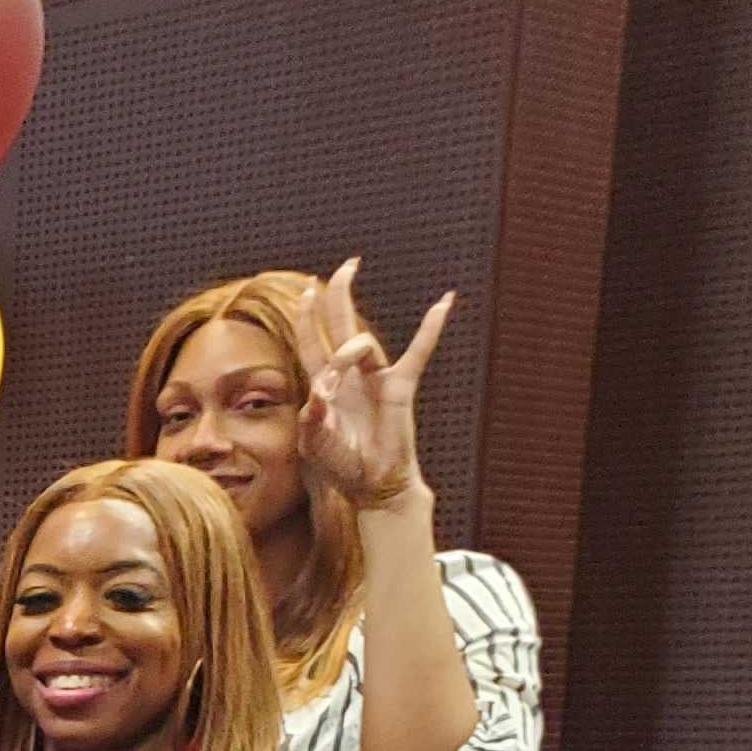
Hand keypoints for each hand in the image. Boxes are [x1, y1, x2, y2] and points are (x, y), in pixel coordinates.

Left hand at [286, 258, 453, 513]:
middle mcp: (350, 376)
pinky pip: (418, 352)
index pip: (313, 342)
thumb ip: (312, 420)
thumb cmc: (342, 466)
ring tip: (345, 364)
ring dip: (351, 348)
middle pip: (341, 325)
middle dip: (339, 294)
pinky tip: (444, 301)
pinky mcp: (401, 387)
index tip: (306, 290)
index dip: (308, 317)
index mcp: (324, 385)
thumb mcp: (315, 445)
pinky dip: (430, 328)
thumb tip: (318, 394)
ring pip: (363, 343)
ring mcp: (376, 378)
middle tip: (347, 265)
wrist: (373, 485)